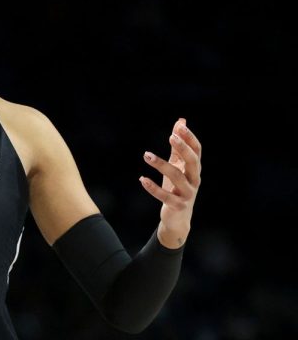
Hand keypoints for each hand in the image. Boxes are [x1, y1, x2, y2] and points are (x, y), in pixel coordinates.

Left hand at [139, 118, 201, 247]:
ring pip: (177, 177)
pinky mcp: (177, 205)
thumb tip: (180, 122)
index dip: (190, 138)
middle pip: (193, 162)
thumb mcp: (177, 166)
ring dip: (161, 165)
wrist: (178, 218)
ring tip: (146, 155)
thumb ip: (178, 146)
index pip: (197, 151)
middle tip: (171, 136)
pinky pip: (164, 196)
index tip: (179, 126)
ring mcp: (187, 194)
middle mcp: (194, 180)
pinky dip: (152, 188)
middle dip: (183, 149)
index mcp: (194, 169)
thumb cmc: (176, 188)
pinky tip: (141, 179)